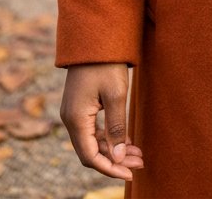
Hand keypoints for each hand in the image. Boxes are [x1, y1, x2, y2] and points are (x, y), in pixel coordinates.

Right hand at [60, 63, 143, 181]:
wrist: (94, 37)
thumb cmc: (106, 63)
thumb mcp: (116, 95)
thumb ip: (117, 128)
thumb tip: (118, 158)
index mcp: (76, 119)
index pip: (90, 157)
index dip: (110, 168)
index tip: (130, 174)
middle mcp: (70, 119)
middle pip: (91, 151)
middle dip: (115, 160)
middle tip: (140, 162)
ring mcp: (73, 112)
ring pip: (92, 141)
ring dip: (113, 150)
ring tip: (138, 153)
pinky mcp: (80, 106)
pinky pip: (92, 130)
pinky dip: (109, 137)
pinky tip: (127, 139)